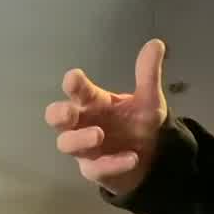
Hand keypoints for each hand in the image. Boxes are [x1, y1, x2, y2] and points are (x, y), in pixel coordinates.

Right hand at [44, 39, 168, 197]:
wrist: (153, 157)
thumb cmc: (138, 124)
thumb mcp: (149, 100)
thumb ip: (148, 75)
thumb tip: (157, 43)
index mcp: (93, 102)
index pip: (77, 91)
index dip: (73, 84)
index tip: (73, 78)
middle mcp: (83, 123)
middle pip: (56, 118)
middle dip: (59, 114)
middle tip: (70, 112)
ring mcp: (85, 148)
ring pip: (67, 144)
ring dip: (80, 139)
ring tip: (99, 134)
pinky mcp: (95, 170)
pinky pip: (96, 169)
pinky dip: (113, 164)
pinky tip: (132, 158)